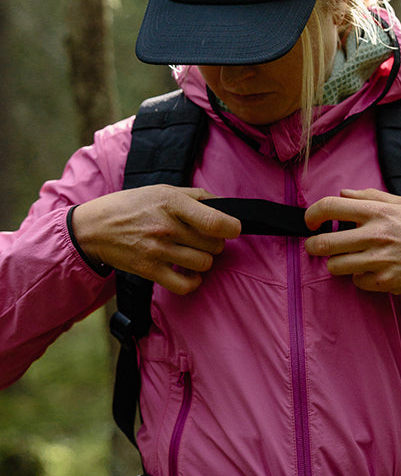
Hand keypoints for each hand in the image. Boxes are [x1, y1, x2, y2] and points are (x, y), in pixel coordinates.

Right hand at [71, 185, 241, 293]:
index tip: (232, 228)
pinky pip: (185, 285)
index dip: (232, 227)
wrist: (94, 228)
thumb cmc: (132, 206)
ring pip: (203, 264)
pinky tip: (187, 272)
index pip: (215, 221)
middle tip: (203, 239)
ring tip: (193, 253)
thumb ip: (196, 196)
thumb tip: (224, 205)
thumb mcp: (162, 190)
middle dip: (215, 243)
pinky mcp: (149, 271)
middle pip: (214, 245)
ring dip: (204, 260)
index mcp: (172, 203)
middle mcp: (166, 227)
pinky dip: (192, 281)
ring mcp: (157, 251)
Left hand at [304, 188, 400, 296]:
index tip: (310, 222)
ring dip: (336, 263)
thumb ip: (370, 196)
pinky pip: (355, 281)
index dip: (312, 214)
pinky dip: (359, 278)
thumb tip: (343, 193)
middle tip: (316, 246)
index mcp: (377, 211)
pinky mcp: (383, 281)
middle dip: (313, 245)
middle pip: (323, 243)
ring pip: (334, 265)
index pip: (330, 207)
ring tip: (347, 258)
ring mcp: (378, 260)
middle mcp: (375, 234)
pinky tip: (371, 270)